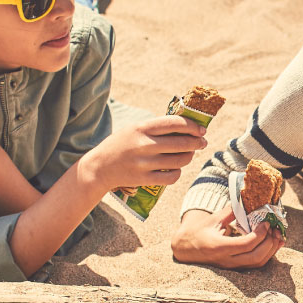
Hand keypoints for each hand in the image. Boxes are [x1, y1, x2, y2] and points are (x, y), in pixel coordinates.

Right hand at [80, 115, 207, 192]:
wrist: (99, 167)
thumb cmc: (120, 144)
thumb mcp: (134, 128)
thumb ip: (156, 127)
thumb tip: (186, 126)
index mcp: (142, 128)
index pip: (175, 123)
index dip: (193, 126)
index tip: (202, 129)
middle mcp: (144, 145)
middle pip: (182, 143)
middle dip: (197, 142)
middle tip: (202, 142)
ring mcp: (145, 163)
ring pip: (179, 161)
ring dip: (189, 157)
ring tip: (189, 154)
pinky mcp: (144, 179)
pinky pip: (171, 177)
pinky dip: (178, 173)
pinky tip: (176, 168)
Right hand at [171, 207, 284, 267]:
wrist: (186, 248)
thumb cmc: (199, 231)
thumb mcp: (213, 218)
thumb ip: (232, 210)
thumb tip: (248, 198)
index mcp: (219, 247)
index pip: (247, 244)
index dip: (261, 233)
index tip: (266, 221)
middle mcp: (226, 260)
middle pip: (256, 257)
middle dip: (270, 242)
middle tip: (274, 228)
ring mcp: (231, 266)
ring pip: (258, 263)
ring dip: (271, 250)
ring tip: (277, 235)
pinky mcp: (235, 268)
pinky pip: (255, 265)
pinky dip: (267, 254)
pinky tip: (273, 243)